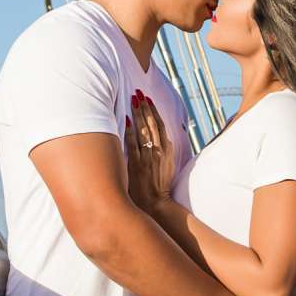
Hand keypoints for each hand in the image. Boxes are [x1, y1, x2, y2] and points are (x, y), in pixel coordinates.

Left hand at [123, 90, 175, 211]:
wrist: (156, 203)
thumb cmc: (159, 185)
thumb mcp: (167, 165)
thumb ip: (164, 151)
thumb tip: (161, 139)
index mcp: (167, 150)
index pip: (160, 125)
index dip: (154, 111)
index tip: (148, 99)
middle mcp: (159, 151)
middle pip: (152, 123)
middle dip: (145, 107)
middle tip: (138, 92)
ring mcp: (148, 157)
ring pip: (144, 130)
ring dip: (139, 113)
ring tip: (133, 100)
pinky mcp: (138, 164)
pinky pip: (134, 144)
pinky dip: (132, 131)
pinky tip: (128, 120)